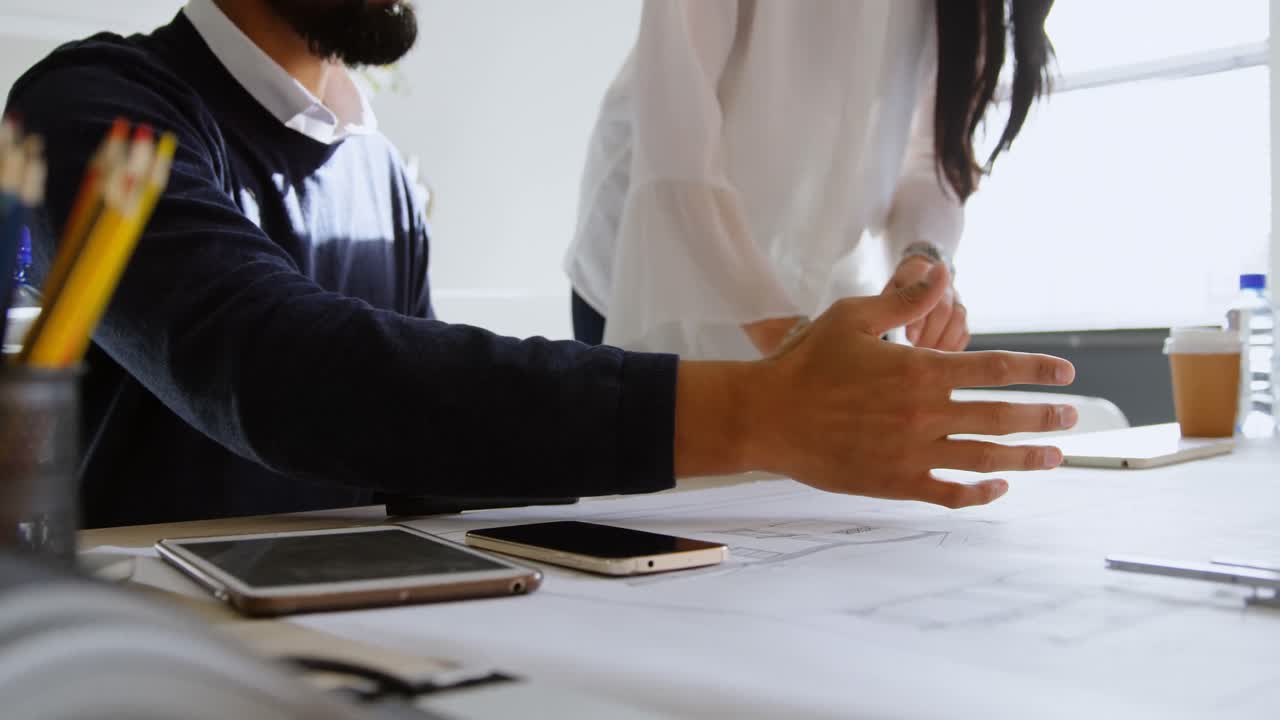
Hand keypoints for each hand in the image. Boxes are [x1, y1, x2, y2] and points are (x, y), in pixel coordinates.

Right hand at [674, 264, 1077, 508]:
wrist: (766, 417)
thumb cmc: (805, 363)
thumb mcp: (852, 317)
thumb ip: (904, 301)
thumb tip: (942, 275)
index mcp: (919, 371)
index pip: (995, 369)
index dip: (1036, 371)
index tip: (1064, 375)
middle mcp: (924, 414)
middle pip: (1001, 417)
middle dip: (1043, 417)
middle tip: (1070, 418)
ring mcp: (911, 453)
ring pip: (984, 458)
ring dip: (1025, 458)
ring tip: (1053, 457)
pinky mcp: (894, 482)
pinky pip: (948, 494)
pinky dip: (979, 493)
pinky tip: (998, 488)